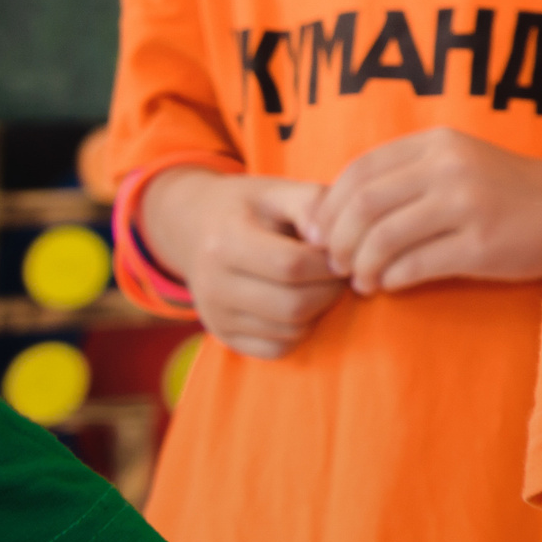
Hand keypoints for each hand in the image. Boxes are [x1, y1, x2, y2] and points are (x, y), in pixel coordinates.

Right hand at [139, 168, 342, 359]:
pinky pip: (278, 349)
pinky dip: (301, 330)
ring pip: (291, 330)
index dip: (330, 262)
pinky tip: (302, 301)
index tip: (343, 251)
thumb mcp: (279, 191)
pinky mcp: (224, 338)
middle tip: (341, 271)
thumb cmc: (251, 208)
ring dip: (320, 310)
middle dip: (331, 289)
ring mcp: (215, 318)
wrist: (197, 228)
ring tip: (322, 282)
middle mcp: (212, 287)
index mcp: (224, 243)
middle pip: (294, 305)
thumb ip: (311, 204)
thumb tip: (330, 241)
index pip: (291, 265)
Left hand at [302, 128, 541, 293]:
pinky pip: (413, 267)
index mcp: (438, 143)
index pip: (358, 171)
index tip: (318, 233)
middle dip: (336, 241)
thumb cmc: (505, 193)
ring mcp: (467, 204)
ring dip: (359, 266)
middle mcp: (449, 167)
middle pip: (363, 205)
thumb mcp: (458, 165)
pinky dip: (389, 280)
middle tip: (333, 263)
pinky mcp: (481, 244)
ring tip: (360, 280)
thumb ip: (405, 177)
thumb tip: (334, 214)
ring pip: (382, 238)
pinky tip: (388, 286)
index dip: (328, 206)